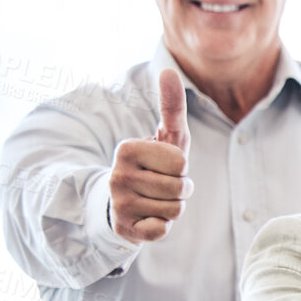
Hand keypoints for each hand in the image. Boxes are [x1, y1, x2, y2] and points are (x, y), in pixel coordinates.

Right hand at [109, 67, 192, 243]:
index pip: (181, 162)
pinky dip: (162, 226)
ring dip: (173, 207)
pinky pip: (162, 230)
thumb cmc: (155, 166)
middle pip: (181, 188)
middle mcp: (117, 175)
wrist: (125, 203)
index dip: (182, 168)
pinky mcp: (124, 228)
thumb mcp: (167, 137)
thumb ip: (171, 106)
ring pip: (175, 210)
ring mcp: (119, 203)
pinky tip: (148, 218)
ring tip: (156, 200)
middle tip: (163, 186)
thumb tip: (170, 69)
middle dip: (181, 189)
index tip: (166, 167)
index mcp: (127, 149)